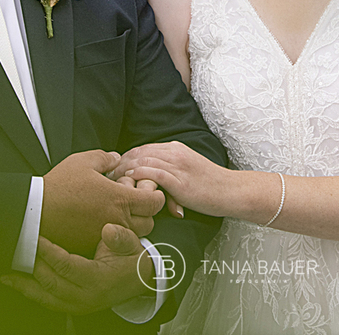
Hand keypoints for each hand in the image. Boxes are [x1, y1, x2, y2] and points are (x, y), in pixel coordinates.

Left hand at [1, 223, 152, 313]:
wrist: (141, 280)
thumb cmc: (132, 259)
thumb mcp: (132, 244)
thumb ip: (121, 237)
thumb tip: (109, 230)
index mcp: (98, 279)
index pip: (66, 265)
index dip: (48, 251)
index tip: (35, 236)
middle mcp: (85, 297)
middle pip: (50, 281)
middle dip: (32, 264)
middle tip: (18, 246)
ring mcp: (78, 305)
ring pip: (44, 297)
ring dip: (24, 284)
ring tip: (6, 272)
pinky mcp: (73, 307)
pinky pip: (47, 301)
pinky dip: (30, 292)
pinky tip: (18, 283)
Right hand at [40, 150, 164, 256]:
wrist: (36, 210)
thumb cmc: (60, 184)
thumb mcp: (84, 161)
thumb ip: (106, 158)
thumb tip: (117, 160)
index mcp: (120, 199)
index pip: (155, 202)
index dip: (155, 194)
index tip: (145, 189)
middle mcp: (118, 220)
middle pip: (149, 222)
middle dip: (146, 211)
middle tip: (132, 199)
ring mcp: (106, 235)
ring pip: (134, 235)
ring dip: (133, 223)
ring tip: (118, 210)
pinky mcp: (94, 245)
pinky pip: (115, 242)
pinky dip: (116, 233)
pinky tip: (103, 219)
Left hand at [111, 141, 231, 217]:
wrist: (230, 191)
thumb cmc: (210, 185)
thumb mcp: (189, 169)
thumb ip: (171, 169)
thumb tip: (153, 177)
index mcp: (176, 148)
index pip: (143, 148)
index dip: (126, 157)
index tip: (115, 169)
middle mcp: (175, 153)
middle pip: (139, 152)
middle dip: (121, 164)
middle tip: (107, 175)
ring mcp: (177, 166)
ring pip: (143, 161)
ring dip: (125, 171)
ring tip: (113, 182)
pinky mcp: (180, 181)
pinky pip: (153, 174)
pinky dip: (138, 177)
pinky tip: (129, 183)